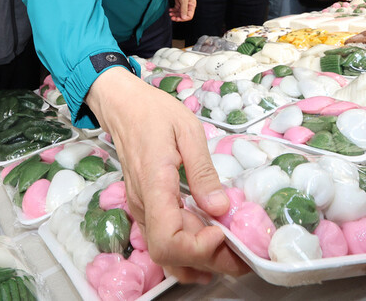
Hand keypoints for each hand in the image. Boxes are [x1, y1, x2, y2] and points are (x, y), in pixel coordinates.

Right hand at [86, 69, 248, 281]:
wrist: (123, 106)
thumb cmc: (155, 113)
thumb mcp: (188, 131)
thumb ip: (203, 171)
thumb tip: (220, 208)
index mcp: (154, 185)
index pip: (167, 240)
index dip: (196, 247)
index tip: (221, 231)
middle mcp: (143, 205)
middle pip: (170, 254)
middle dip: (208, 260)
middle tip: (242, 253)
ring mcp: (141, 209)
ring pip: (166, 252)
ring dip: (199, 259)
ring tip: (231, 252)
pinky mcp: (146, 208)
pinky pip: (164, 239)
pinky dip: (188, 248)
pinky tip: (211, 240)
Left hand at [169, 0, 195, 21]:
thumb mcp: (184, 0)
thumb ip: (184, 9)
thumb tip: (183, 17)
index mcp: (192, 5)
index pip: (189, 15)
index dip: (184, 18)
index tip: (178, 18)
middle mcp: (188, 5)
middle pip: (183, 15)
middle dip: (178, 17)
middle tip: (173, 18)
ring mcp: (183, 3)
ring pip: (179, 12)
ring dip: (175, 14)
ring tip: (170, 14)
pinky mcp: (178, 1)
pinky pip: (176, 8)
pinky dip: (173, 10)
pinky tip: (170, 10)